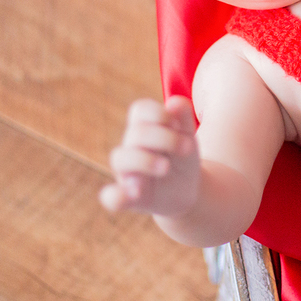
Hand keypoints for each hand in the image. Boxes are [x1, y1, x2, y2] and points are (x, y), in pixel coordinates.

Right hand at [100, 95, 199, 217]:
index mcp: (144, 127)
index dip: (159, 113)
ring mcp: (127, 172)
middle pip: (136, 133)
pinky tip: (134, 193)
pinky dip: (116, 196)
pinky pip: (111, 197)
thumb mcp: (188, 138)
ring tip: (166, 167)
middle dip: (165, 138)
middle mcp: (131, 147)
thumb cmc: (182, 158)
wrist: (188, 191)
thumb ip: (184, 119)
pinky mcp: (129, 198)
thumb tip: (174, 103)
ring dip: (145, 160)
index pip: (140, 110)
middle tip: (188, 148)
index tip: (178, 125)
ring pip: (121, 159)